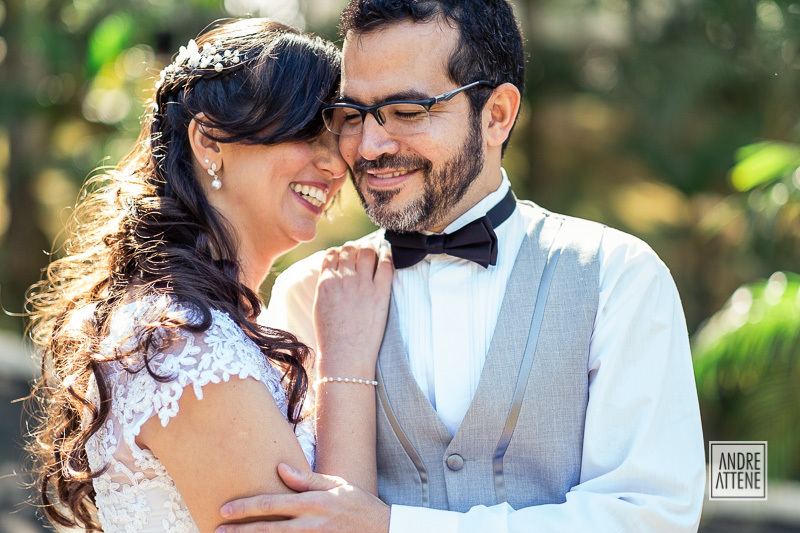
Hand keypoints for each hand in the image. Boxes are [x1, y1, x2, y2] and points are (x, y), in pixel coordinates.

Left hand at [215, 463, 389, 532]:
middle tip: (216, 530)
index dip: (246, 508)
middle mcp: (310, 524)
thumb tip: (280, 469)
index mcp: (313, 503)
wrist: (384, 531)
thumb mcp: (336, 485)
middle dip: (239, 531)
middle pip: (267, 529)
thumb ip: (306, 479)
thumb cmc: (359, 505)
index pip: (272, 504)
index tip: (225, 509)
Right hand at [313, 244, 392, 375]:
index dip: (340, 251)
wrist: (345, 355)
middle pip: (349, 250)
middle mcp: (344, 279)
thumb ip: (326, 286)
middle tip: (361, 251)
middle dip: (355, 248)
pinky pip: (386, 265)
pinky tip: (387, 254)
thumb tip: (334, 273)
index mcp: (326, 282)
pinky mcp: (380, 293)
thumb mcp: (319, 306)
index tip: (346, 253)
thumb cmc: (331, 336)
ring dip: (370, 249)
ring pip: (367, 252)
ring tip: (374, 251)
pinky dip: (386, 255)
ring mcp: (363, 285)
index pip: (332, 254)